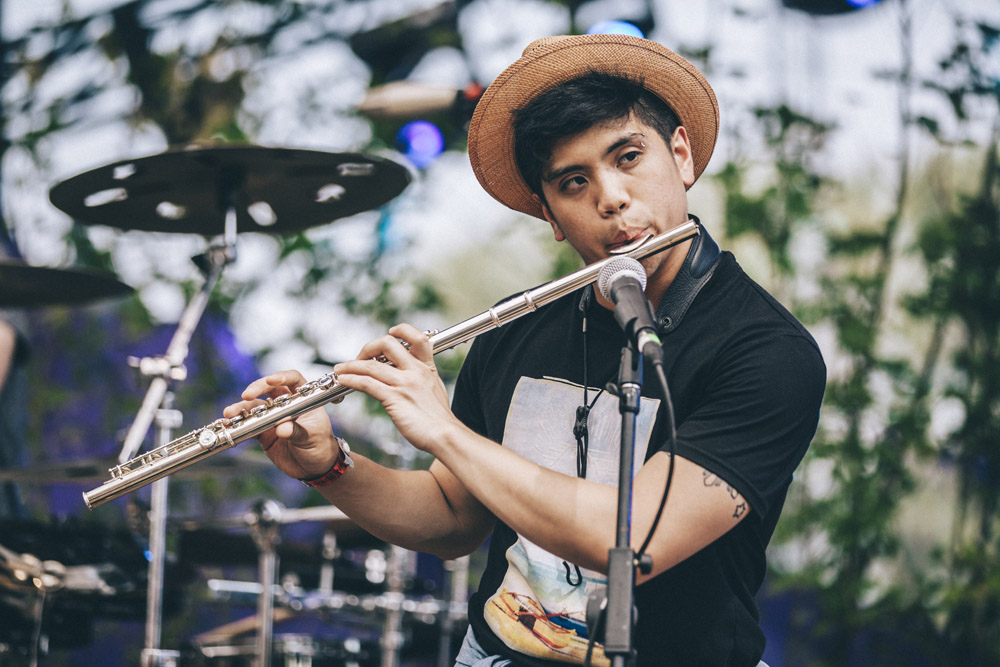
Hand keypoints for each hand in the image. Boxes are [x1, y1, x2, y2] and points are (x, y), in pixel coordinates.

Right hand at [223, 370, 338, 479]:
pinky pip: (248, 425)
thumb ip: (297, 432)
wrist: (312, 468)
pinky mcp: (263, 431)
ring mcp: (273, 417)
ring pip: (255, 406)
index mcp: (304, 399)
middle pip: (270, 388)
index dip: (282, 377)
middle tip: (246, 395)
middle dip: (257, 389)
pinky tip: (229, 425)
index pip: (294, 380)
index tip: (271, 380)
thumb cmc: (319, 447)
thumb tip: (282, 428)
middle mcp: (286, 404)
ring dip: (241, 408)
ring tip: (230, 413)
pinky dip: (238, 425)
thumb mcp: (312, 438)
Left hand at [334, 323, 464, 454]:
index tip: (391, 332)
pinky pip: (367, 383)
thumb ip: (421, 379)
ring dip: (351, 365)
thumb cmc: (439, 419)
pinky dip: (352, 379)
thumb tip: (407, 377)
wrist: (446, 435)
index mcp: (427, 368)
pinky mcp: (394, 398)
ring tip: (340, 369)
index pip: (417, 337)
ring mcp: (404, 383)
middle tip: (360, 358)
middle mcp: (415, 371)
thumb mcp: (435, 390)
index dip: (402, 330)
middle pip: (388, 344)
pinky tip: (344, 380)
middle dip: (369, 348)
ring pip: (371, 365)